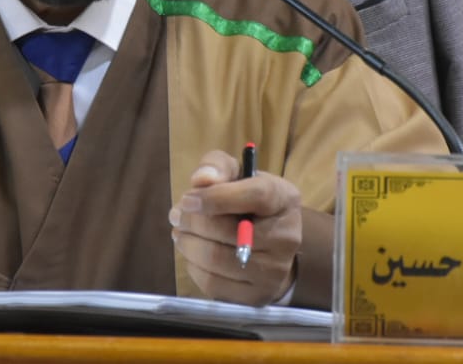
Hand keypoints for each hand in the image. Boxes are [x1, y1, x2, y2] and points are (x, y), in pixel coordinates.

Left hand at [168, 149, 300, 305]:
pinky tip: (193, 254)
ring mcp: (274, 271)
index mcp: (284, 199)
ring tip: (180, 233)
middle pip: (228, 230)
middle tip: (177, 215)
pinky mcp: (258, 296)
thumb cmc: (246, 202)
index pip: (256, 196)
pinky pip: (214, 284)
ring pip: (216, 259)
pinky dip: (194, 267)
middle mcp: (286, 237)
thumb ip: (217, 166)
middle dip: (192, 221)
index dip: (216, 197)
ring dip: (188, 244)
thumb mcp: (237, 174)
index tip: (188, 199)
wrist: (269, 246)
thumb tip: (201, 180)